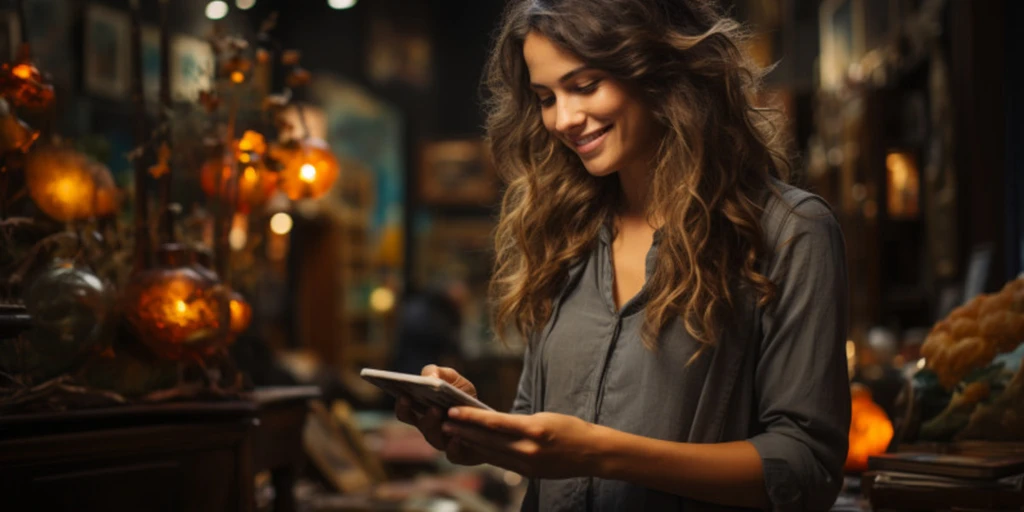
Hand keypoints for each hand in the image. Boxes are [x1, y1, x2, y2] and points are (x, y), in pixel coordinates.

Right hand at [393, 364, 486, 464]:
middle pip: (415, 423)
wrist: (488, 419)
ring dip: (431, 423)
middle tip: (411, 398)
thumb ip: (439, 373)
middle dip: (410, 412)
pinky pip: (452, 454)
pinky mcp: (459, 454)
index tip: (401, 392)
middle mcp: (429, 429)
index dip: (401, 404)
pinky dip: (453, 446)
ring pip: (432, 437)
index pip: (405, 411)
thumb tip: (430, 377)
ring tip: (436, 409)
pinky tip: (457, 436)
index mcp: (423, 412)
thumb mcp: (454, 380)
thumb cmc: (465, 398)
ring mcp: (443, 442)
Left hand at [442, 408, 600, 478]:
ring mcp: (527, 463)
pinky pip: (501, 462)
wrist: (592, 453)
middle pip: (488, 439)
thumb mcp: (544, 417)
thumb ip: (519, 423)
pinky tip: (474, 447)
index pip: (494, 423)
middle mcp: (528, 449)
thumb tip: (492, 423)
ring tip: (452, 434)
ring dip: (470, 443)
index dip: (471, 418)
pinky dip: (486, 453)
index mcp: (533, 429)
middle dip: (464, 430)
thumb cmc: (571, 428)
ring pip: (491, 452)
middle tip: (443, 422)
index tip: (453, 411)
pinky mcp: (528, 472)